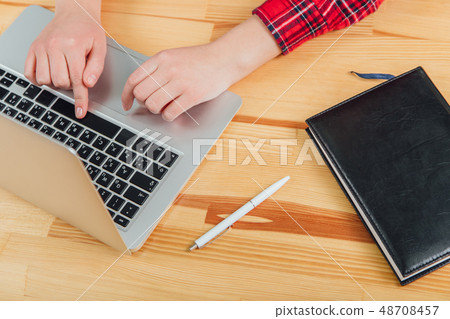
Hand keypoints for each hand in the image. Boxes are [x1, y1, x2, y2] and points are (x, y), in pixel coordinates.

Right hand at [24, 4, 105, 118]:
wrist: (74, 13)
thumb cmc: (89, 30)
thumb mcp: (100, 48)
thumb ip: (96, 68)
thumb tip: (88, 85)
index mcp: (73, 47)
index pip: (77, 80)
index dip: (80, 99)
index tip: (80, 112)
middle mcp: (54, 47)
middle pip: (60, 82)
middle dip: (70, 85)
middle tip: (76, 75)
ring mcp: (41, 47)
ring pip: (44, 80)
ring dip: (55, 82)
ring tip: (64, 72)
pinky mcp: (33, 48)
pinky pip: (29, 73)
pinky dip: (38, 79)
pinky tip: (49, 73)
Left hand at [122, 44, 234, 120]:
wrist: (224, 59)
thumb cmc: (200, 59)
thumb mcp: (173, 56)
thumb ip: (157, 69)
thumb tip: (140, 89)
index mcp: (161, 58)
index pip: (134, 79)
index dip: (126, 95)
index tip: (127, 103)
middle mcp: (169, 70)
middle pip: (141, 94)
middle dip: (143, 103)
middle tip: (151, 104)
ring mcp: (181, 83)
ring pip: (153, 105)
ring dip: (156, 110)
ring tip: (164, 107)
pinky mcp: (192, 96)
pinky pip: (170, 113)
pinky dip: (168, 116)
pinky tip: (173, 112)